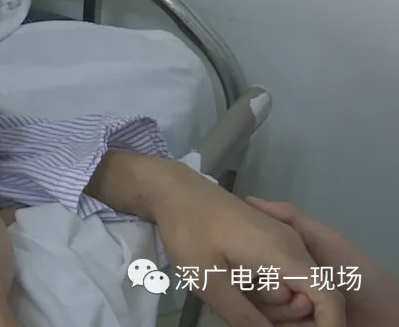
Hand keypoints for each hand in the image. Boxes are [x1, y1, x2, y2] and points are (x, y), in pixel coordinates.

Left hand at [139, 159, 345, 326]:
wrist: (176, 191)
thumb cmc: (189, 231)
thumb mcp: (210, 281)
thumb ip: (243, 315)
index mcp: (285, 255)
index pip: (329, 299)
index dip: (327, 326)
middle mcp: (293, 247)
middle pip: (310, 298)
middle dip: (284, 316)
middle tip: (243, 307)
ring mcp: (283, 241)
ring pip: (294, 286)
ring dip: (270, 303)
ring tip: (232, 290)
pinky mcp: (271, 240)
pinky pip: (281, 273)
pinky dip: (264, 287)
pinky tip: (235, 281)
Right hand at [246, 197, 398, 325]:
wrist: (385, 312)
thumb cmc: (357, 272)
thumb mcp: (325, 239)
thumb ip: (290, 218)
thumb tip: (249, 200)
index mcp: (281, 265)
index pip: (247, 262)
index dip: (246, 264)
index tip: (255, 267)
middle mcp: (279, 289)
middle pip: (250, 290)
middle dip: (268, 291)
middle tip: (288, 292)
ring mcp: (286, 314)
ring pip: (260, 312)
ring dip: (280, 311)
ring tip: (306, 307)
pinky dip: (286, 325)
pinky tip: (305, 319)